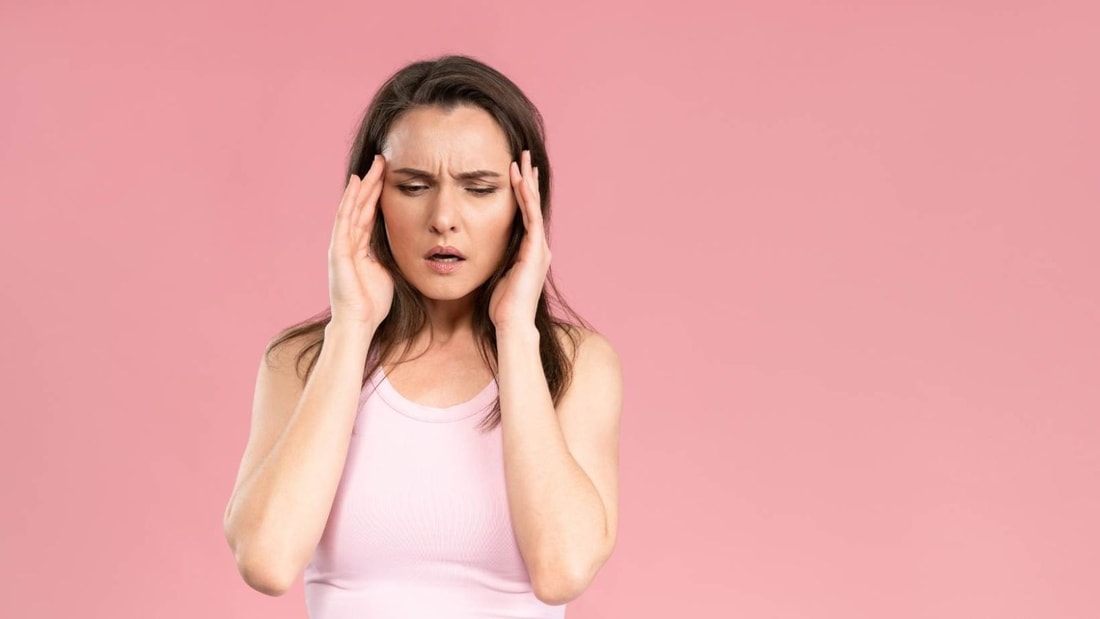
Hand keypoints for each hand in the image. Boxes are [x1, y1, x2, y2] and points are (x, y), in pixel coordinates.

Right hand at [328, 154, 393, 328]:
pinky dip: (350, 201)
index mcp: (361, 247)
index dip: (379, 193)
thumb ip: (393, 255)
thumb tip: (413, 243)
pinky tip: (356, 185)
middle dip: (371, 183)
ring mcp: (341, 245)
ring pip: (353, 208)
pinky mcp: (338, 251)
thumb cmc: (374, 303)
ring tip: (373, 166)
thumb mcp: (388, 271)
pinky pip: (345, 220)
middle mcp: (348, 242)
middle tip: (382, 159)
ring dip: (363, 186)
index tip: (390, 174)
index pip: (370, 213)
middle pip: (361, 205)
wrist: (359, 324)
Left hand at [490, 150, 550, 330]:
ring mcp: (538, 247)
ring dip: (526, 182)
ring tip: (521, 160)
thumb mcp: (494, 276)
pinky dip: (524, 197)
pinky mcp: (535, 250)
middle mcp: (537, 246)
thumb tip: (474, 251)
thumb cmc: (499, 307)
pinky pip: (529, 216)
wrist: (511, 324)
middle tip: (523, 156)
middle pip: (532, 205)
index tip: (513, 172)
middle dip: (527, 180)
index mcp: (528, 252)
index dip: (520, 192)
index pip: (524, 215)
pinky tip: (519, 180)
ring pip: (532, 206)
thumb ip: (491, 260)